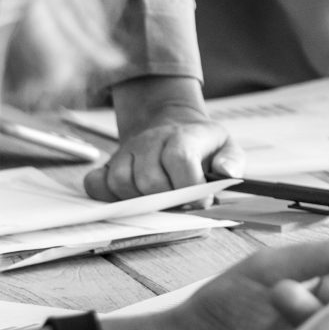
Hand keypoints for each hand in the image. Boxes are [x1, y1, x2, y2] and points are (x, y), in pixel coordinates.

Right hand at [86, 74, 237, 199]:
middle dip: (167, 200)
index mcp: (183, 135)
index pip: (180, 159)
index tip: (200, 200)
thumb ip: (231, 161)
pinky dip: (108, 196)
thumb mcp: (226, 147)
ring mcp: (127, 151)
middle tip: (179, 203)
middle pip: (150, 179)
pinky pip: (96, 183)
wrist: (172, 126)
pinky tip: (130, 198)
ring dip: (140, 201)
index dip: (190, 186)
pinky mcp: (110, 163)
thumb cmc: (201, 145)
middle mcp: (151, 140)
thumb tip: (226, 173)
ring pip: (122, 182)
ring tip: (158, 201)